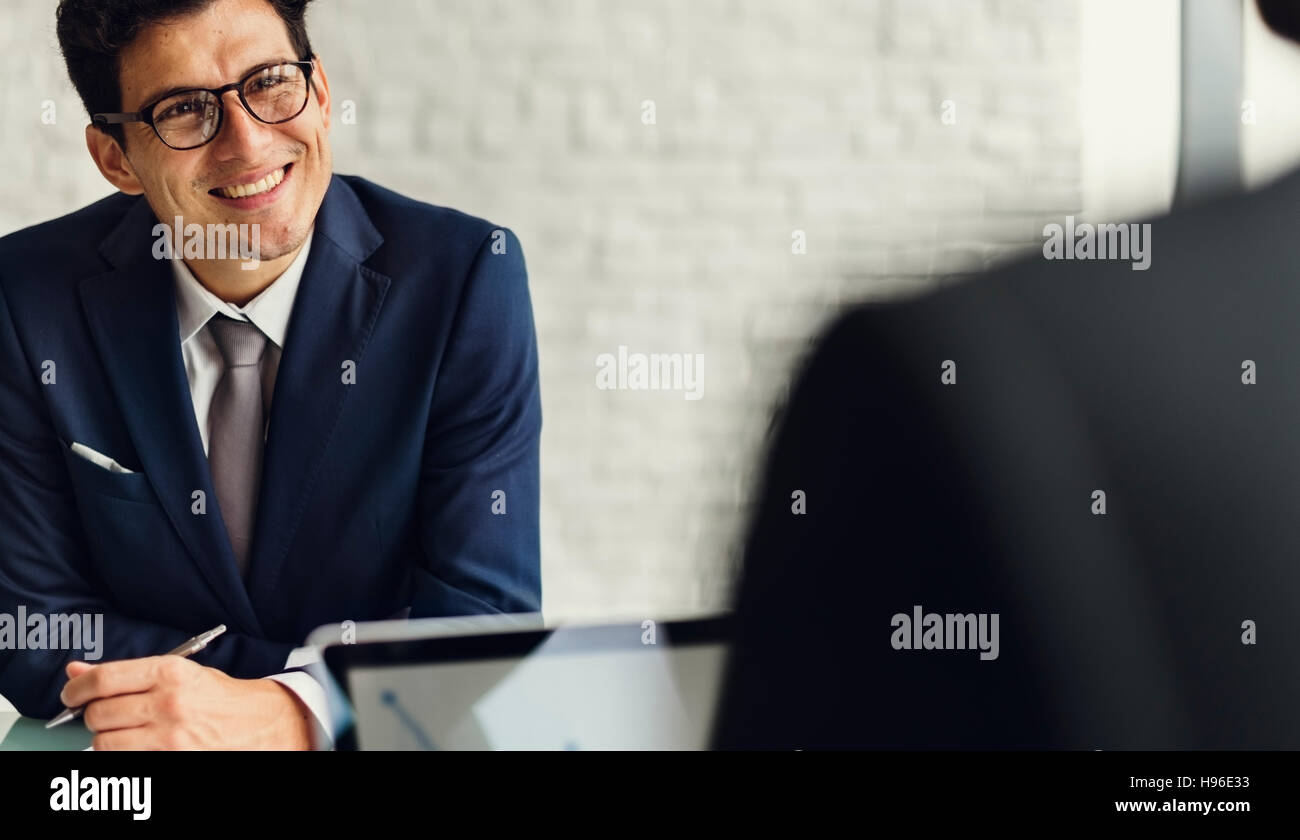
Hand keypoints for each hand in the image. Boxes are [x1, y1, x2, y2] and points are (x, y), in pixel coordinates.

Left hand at [62, 656, 312, 749]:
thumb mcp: (179, 673)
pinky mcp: (171, 758)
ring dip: (105, 738)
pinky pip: (124, 761)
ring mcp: (169, 736)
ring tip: (122, 731)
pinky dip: (122, 754)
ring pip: (105, 742)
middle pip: (98, 714)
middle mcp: (167, 702)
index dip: (76, 690)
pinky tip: (137, 745)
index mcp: (170, 672)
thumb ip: (127, 674)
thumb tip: (77, 673)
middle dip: (93, 715)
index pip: (102, 680)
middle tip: (103, 713)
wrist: (261, 723)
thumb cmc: (220, 697)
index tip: (71, 695)